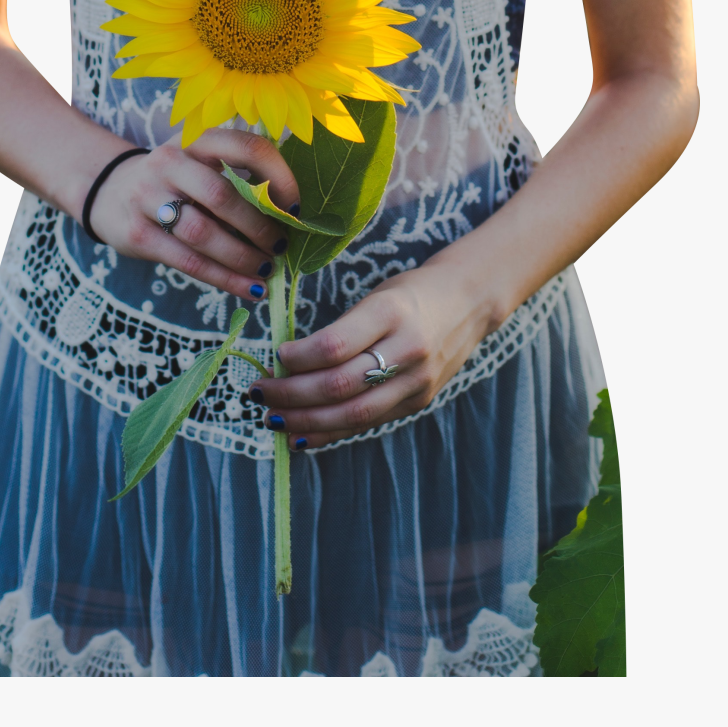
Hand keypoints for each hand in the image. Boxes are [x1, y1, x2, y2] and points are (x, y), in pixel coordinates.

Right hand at [86, 128, 298, 302]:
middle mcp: (169, 162)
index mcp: (196, 139)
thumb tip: (291, 217)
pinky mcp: (137, 234)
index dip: (280, 178)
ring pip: (203, 233)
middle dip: (259, 226)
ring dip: (243, 256)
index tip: (296, 207)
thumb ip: (238, 179)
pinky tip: (249, 288)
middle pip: (222, 195)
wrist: (108, 190)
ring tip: (267, 269)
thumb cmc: (174, 181)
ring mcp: (147, 197)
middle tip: (282, 245)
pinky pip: (189, 262)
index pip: (247, 148)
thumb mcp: (200, 163)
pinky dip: (225, 278)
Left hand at [253, 252, 495, 447]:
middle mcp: (407, 349)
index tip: (274, 355)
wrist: (468, 304)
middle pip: (339, 385)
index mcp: (391, 312)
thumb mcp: (376, 296)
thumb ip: (341, 328)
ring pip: (352, 414)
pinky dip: (330, 431)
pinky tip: (302, 432)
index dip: (298, 357)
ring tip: (273, 417)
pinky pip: (367, 424)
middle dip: (292, 394)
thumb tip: (287, 361)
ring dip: (306, 420)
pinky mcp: (418, 402)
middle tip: (259, 391)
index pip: (335, 345)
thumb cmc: (410, 294)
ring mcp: (416, 381)